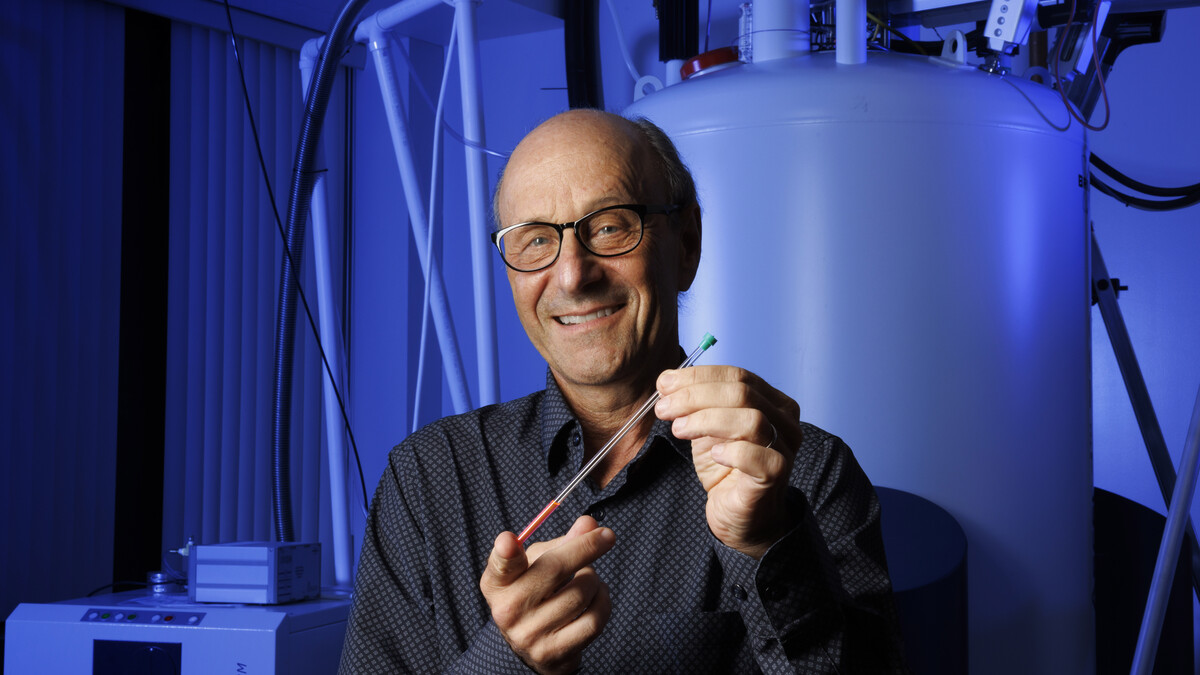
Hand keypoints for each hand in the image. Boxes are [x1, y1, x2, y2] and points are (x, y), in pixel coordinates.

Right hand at [479, 516, 613, 673]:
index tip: (508, 541)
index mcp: (498, 582)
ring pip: (581, 592)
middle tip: (608, 536)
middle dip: (587, 547)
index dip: (504, 553)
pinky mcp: (553, 652)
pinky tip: (598, 596)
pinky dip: (604, 601)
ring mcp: (530, 634)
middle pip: (554, 569)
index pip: (500, 565)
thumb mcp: (539, 563)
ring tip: (589, 577)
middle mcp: (508, 610)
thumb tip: (590, 524)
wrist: (533, 646)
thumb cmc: (536, 593)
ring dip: (595, 578)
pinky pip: (594, 620)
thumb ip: (563, 542)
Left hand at [654, 365, 801, 557]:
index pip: (737, 376)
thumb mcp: (707, 429)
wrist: (739, 516)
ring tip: (678, 429)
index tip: (664, 384)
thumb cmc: (725, 469)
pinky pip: (758, 456)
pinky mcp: (777, 475)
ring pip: (751, 420)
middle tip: (664, 407)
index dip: (698, 377)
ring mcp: (785, 448)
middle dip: (695, 396)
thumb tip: (667, 381)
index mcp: (772, 402)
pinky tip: (713, 454)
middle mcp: (785, 421)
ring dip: (706, 420)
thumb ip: (695, 404)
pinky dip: (732, 451)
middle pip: (742, 393)